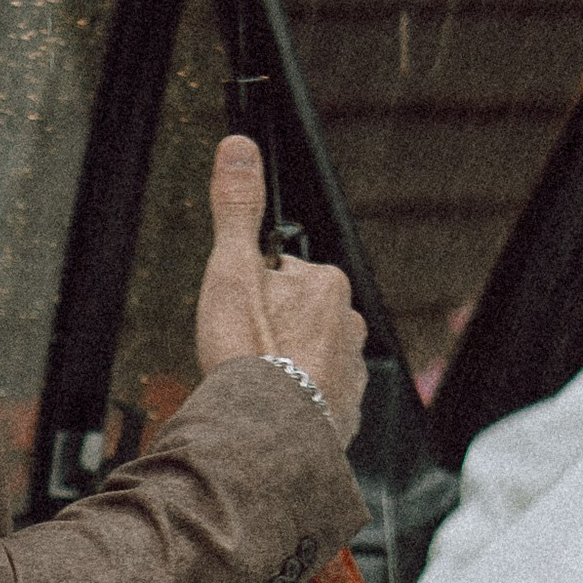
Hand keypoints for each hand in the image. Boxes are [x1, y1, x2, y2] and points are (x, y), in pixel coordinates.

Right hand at [193, 137, 366, 445]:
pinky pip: (316, 398)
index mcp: (326, 284)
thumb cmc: (249, 354)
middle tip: (242, 353)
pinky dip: (295, 401)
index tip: (238, 317)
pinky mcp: (346, 413)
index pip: (282, 276)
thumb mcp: (231, 270)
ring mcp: (351, 371)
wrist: (267, 435)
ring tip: (255, 384)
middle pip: (296, 316)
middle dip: (270, 331)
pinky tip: (272, 409)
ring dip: (282, 367)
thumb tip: (239, 147)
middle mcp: (350, 324)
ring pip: (306, 357)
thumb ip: (237, 208)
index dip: (252, 295)